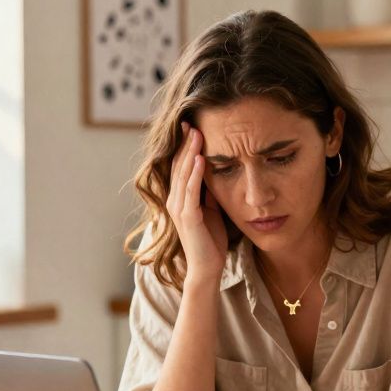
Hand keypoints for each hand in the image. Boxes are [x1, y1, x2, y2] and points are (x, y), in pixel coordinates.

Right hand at [165, 123, 227, 285]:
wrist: (207, 268)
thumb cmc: (210, 240)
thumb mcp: (211, 209)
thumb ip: (209, 192)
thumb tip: (215, 172)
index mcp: (179, 198)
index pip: (180, 167)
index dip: (184, 147)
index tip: (191, 127)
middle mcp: (174, 201)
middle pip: (178, 166)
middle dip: (185, 144)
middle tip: (190, 122)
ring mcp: (179, 209)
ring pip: (183, 175)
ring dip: (190, 153)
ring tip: (196, 134)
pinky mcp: (188, 218)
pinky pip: (191, 191)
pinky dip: (195, 174)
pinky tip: (201, 159)